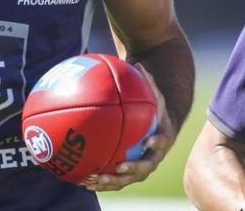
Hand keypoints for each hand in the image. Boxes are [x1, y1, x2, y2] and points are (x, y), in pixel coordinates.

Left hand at [83, 64, 174, 190]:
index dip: (155, 143)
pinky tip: (83, 181)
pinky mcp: (129, 173)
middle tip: (118, 168)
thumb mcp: (156, 97)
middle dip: (131, 170)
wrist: (161, 131)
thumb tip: (137, 62)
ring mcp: (141, 168)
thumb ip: (148, 83)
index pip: (161, 142)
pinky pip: (115, 180)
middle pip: (144, 168)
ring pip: (127, 179)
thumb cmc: (156, 111)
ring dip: (112, 182)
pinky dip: (101, 182)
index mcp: (161, 138)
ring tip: (94, 180)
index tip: (147, 142)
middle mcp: (153, 157)